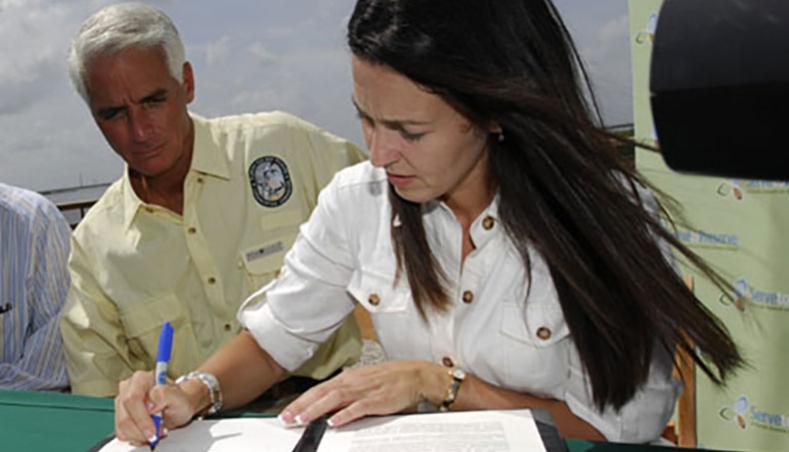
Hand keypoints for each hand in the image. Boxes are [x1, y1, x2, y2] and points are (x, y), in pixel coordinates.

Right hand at [114, 371, 197, 445]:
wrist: (176, 408)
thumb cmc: (178, 401)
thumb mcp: (179, 398)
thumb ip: (167, 394)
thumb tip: (153, 398)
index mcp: (141, 378)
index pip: (133, 399)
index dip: (142, 418)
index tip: (154, 429)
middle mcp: (128, 388)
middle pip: (125, 416)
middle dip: (142, 430)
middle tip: (157, 435)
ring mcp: (121, 403)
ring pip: (122, 427)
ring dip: (140, 435)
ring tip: (156, 433)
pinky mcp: (119, 416)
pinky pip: (122, 433)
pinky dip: (136, 438)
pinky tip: (148, 433)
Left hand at [280, 360, 445, 427]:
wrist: (415, 375)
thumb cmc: (391, 379)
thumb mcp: (364, 382)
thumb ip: (347, 392)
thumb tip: (329, 404)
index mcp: (348, 378)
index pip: (319, 389)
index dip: (301, 400)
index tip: (287, 411)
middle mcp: (353, 382)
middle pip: (321, 393)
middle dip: (301, 406)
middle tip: (286, 418)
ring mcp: (364, 390)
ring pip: (334, 399)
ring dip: (316, 410)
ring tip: (301, 420)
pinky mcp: (377, 400)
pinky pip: (357, 408)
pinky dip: (344, 415)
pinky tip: (333, 422)